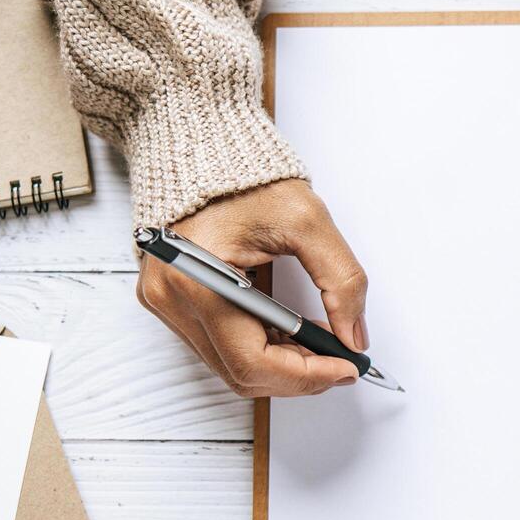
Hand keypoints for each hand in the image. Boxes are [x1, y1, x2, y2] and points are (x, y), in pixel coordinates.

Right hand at [137, 179, 369, 396]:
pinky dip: (260, 348)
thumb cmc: (245, 174)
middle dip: (299, 375)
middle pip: (241, 373)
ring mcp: (165, 302)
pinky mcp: (169, 299)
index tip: (346, 368)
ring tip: (318, 339)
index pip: (254, 362)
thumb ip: (341, 281)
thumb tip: (354, 337)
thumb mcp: (308, 221)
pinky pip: (218, 346)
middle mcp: (171, 299)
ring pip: (230, 365)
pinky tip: (290, 332)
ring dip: (281, 363)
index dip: (306, 376)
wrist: (200, 142)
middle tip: (340, 360)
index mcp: (198, 281)